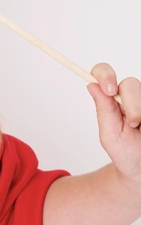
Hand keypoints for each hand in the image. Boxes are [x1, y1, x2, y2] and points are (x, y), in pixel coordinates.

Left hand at [87, 63, 140, 189]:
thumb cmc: (126, 152)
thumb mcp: (110, 135)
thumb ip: (104, 110)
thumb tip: (91, 85)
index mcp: (112, 98)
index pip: (103, 72)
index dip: (105, 75)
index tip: (109, 90)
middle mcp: (132, 94)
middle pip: (131, 83)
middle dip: (132, 105)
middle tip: (133, 124)